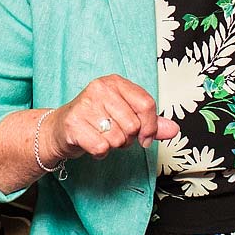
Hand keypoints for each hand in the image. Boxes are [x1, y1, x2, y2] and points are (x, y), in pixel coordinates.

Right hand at [42, 74, 177, 163]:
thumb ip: (151, 123)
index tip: (145, 137)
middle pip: (133, 125)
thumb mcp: (125, 116)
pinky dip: (100, 152)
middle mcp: (100, 89)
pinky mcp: (73, 124)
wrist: (60, 129)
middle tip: (113, 133)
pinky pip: (102, 148)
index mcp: (115, 82)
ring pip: (118, 138)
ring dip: (113, 145)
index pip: (147, 104)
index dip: (151, 126)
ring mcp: (85, 105)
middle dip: (128, 138)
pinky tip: (91, 143)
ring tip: (101, 136)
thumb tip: (174, 129)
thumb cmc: (95, 120)